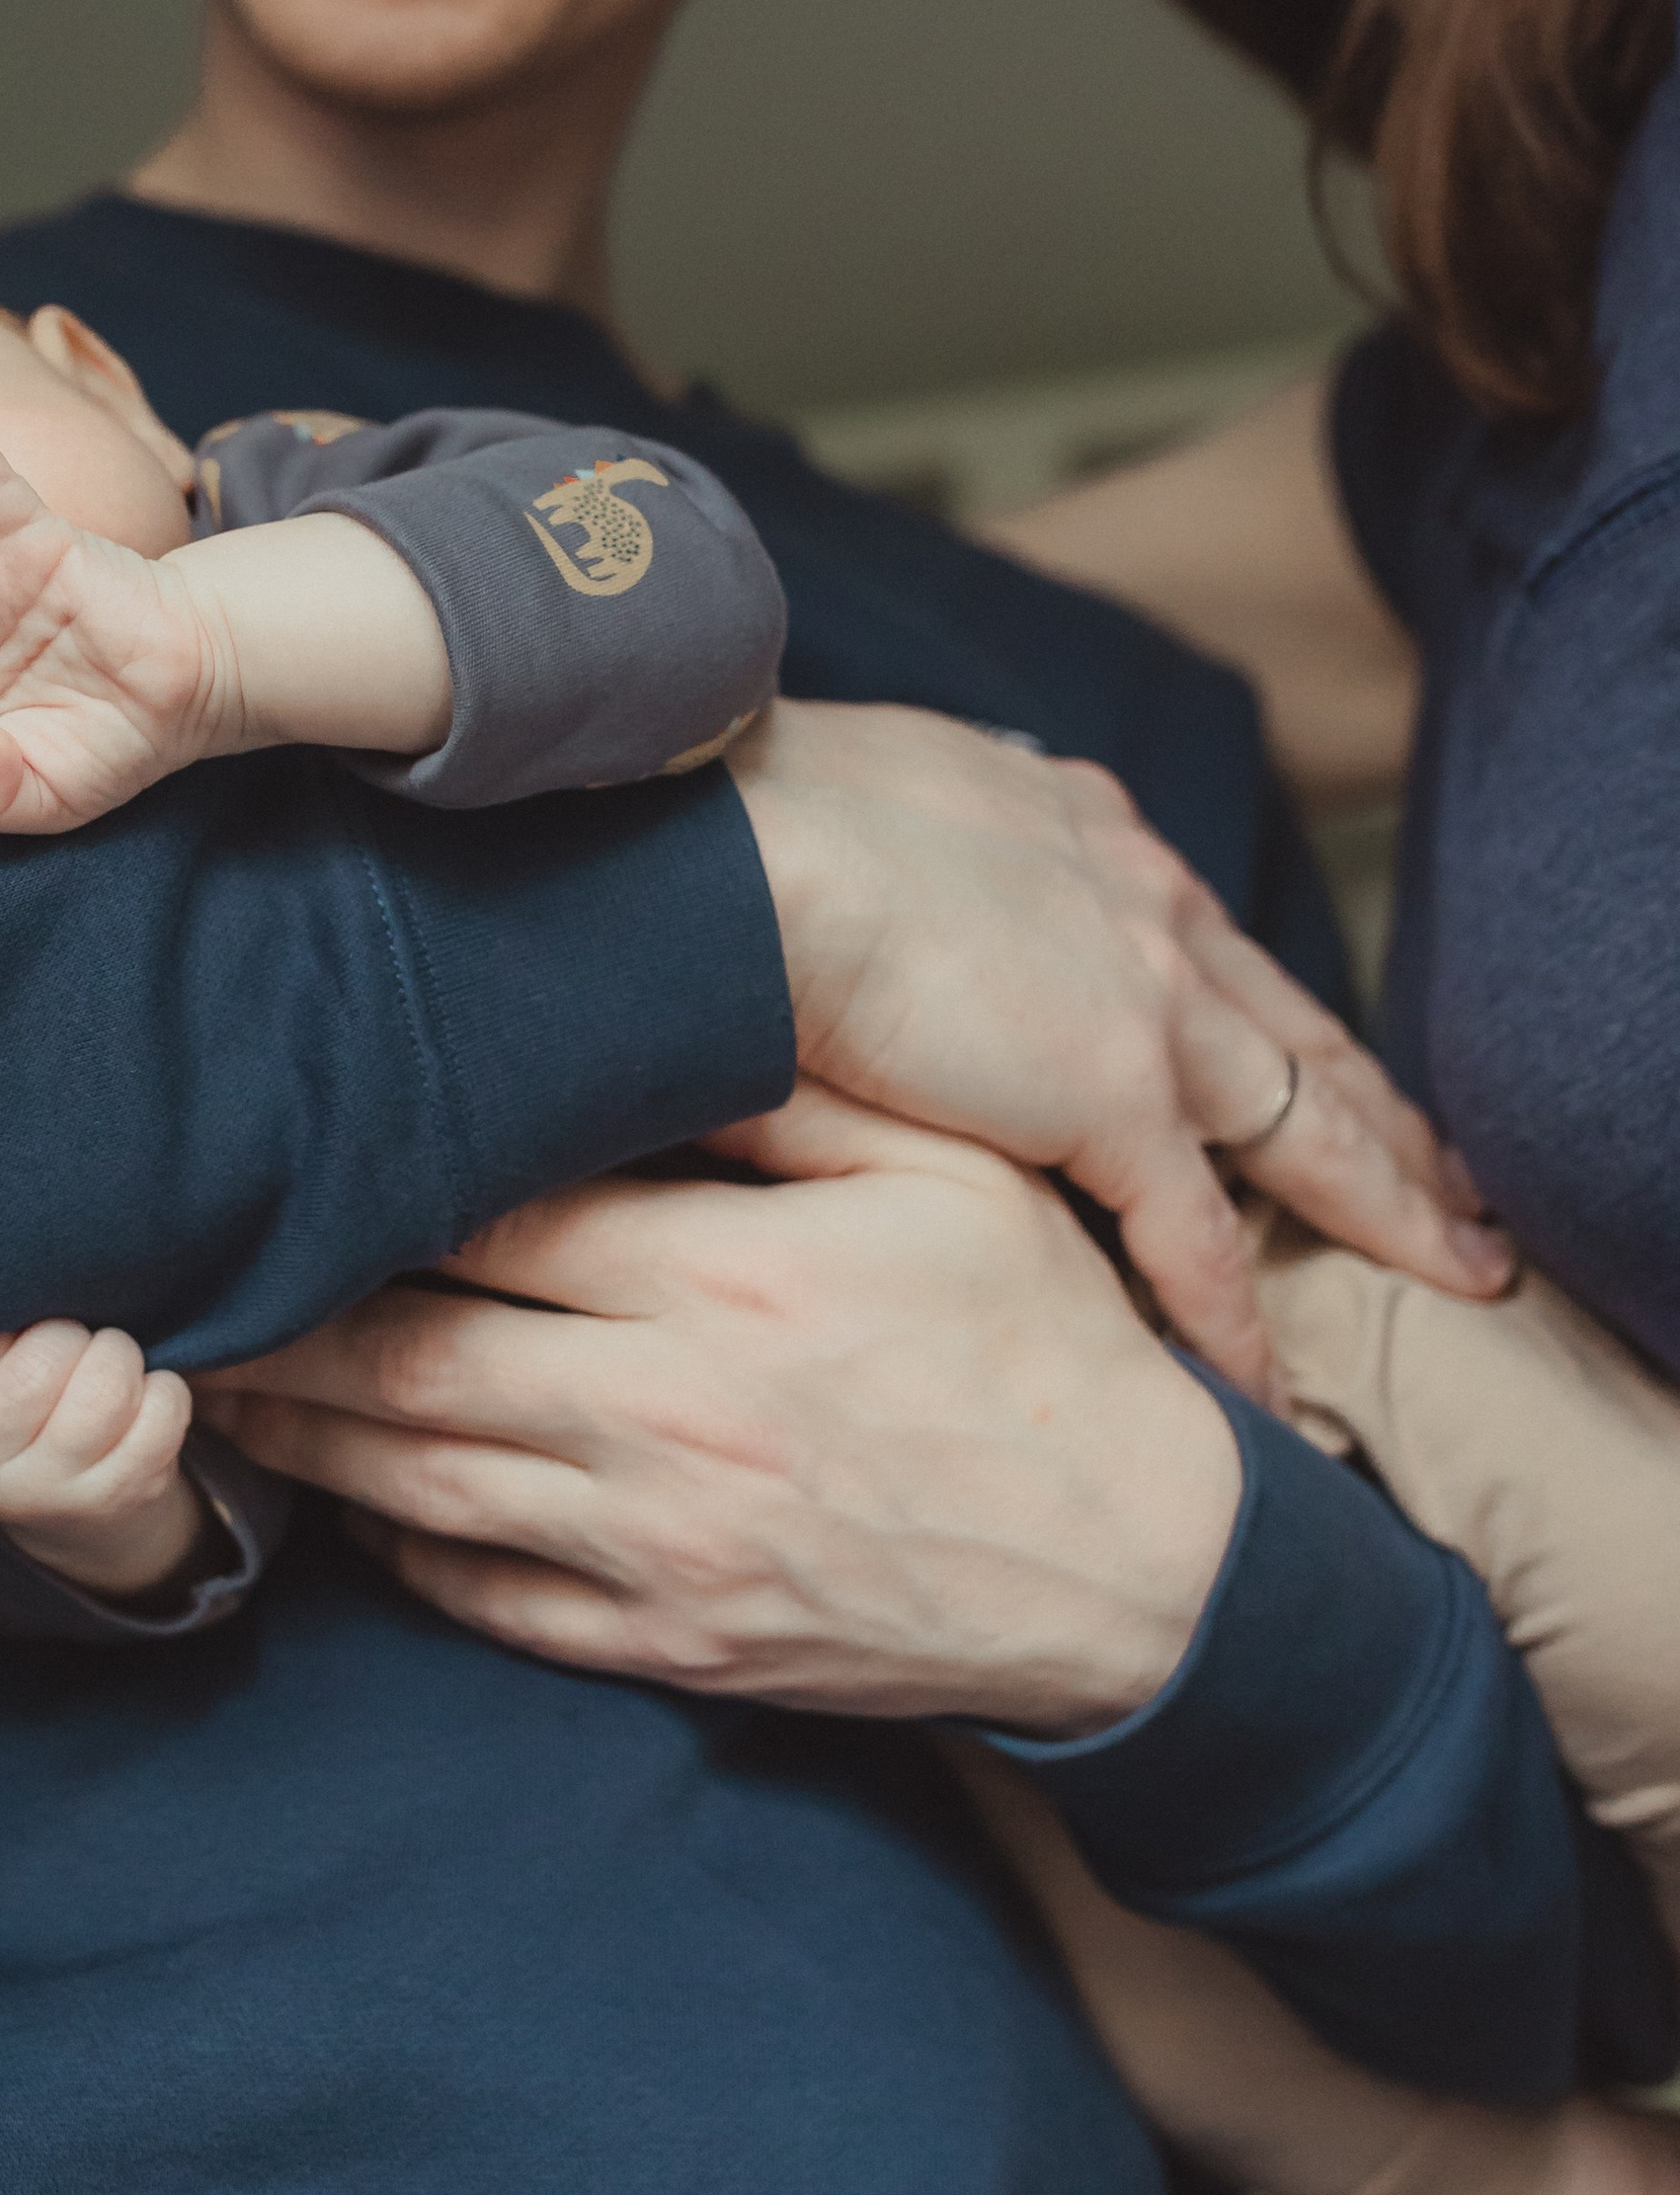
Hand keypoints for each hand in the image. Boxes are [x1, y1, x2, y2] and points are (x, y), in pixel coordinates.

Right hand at [0, 1318, 204, 1598]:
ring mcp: (50, 1493)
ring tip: (105, 1361)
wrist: (60, 1499)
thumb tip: (17, 1266)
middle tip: (65, 1340)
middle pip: (39, 1368)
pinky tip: (140, 1396)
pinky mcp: (120, 1495)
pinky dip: (161, 1387)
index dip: (0, 1326)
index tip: (9, 1331)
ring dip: (116, 1354)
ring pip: (106, 1390)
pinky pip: (162, 1411)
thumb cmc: (10, 1399)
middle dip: (65, 1334)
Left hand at [198, 1101, 1242, 1733]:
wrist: (1147, 1576)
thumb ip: (792, 1093)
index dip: (361, 1181)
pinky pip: (484, 1603)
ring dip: (297, 1437)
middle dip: (272, 1324)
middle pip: (405, 1361)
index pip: (487, 1216)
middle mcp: (666, 1419)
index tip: (272, 1146)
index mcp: (725, 1281)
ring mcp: (657, 1550)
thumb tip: (670, 999)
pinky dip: (395, 1549)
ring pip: (415, 1488)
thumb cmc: (1047, 1346)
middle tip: (160, 1279)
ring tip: (202, 1381)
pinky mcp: (670, 1647)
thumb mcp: (953, 1179)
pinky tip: (343, 1498)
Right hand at [728, 700, 1508, 1387]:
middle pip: (1297, 1031)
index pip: (1211, 947)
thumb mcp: (866, 807)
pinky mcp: (1111, 1094)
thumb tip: (878, 903)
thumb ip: (912, 865)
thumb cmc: (751, 826)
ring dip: (1383, 1203)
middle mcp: (1145, 904)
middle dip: (1382, 1109)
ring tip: (1450, 1267)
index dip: (1273, 1014)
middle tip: (1455, 1179)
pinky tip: (1275, 1387)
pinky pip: (1202, 1238)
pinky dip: (1240, 1319)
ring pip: (1301, 1125)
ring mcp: (1144, 1001)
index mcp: (1084, 835)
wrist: (738, 840)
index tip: (1323, 1062)